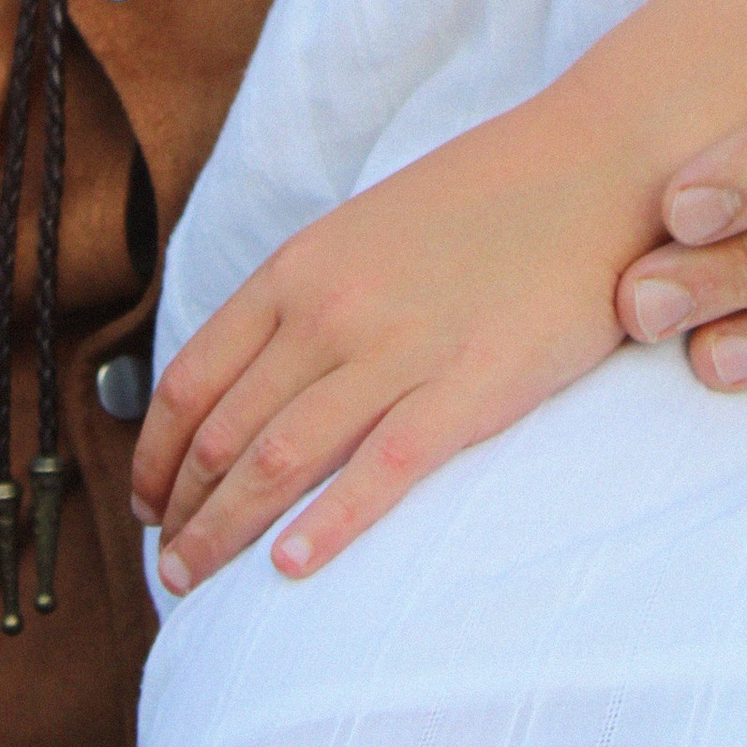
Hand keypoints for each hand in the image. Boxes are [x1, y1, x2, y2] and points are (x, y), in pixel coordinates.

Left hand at [131, 92, 637, 591]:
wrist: (597, 165)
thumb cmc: (491, 198)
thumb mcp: (372, 228)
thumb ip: (314, 294)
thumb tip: (261, 371)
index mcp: (303, 267)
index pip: (193, 379)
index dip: (156, 454)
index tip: (149, 503)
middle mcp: (333, 308)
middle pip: (223, 432)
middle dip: (182, 511)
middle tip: (168, 564)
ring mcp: (400, 348)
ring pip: (279, 460)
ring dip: (225, 532)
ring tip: (198, 581)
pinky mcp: (471, 386)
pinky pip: (379, 470)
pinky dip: (326, 527)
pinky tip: (290, 569)